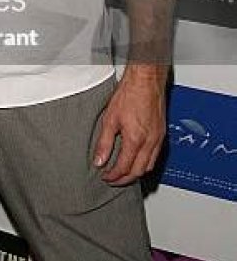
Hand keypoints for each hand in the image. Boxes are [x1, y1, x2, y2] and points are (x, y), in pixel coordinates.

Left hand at [93, 66, 166, 185]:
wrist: (146, 81)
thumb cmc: (130, 94)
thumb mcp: (110, 119)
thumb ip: (104, 143)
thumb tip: (99, 160)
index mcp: (136, 140)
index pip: (124, 168)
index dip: (113, 176)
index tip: (105, 176)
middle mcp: (150, 142)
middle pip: (138, 171)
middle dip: (124, 179)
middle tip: (113, 179)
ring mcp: (158, 139)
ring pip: (149, 166)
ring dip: (136, 173)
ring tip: (123, 172)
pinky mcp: (161, 134)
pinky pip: (155, 156)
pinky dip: (145, 163)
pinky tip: (137, 159)